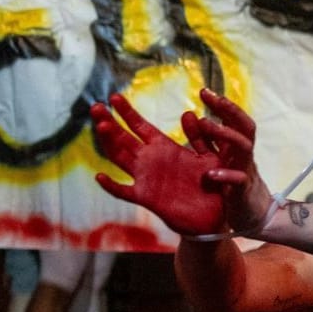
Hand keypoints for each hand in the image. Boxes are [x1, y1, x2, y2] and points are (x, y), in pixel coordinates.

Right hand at [92, 93, 229, 237]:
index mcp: (164, 148)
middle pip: (123, 138)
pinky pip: (124, 192)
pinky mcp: (146, 198)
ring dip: (108, 143)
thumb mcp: (209, 156)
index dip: (126, 112)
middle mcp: (150, 161)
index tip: (114, 96)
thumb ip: (199, 136)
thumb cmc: (214, 184)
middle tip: (96, 107)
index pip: (140, 126)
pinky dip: (112, 186)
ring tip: (101, 126)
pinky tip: (100, 176)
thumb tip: (188, 113)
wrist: (216, 215)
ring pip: (119, 158)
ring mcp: (145, 179)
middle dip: (109, 122)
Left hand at [186, 88, 275, 234]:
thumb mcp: (216, 159)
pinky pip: (238, 180)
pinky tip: (210, 174)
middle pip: (244, 126)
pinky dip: (225, 176)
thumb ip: (203, 140)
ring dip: (226, 134)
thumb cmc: (232, 185)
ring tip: (207, 125)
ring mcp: (245, 171)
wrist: (252, 215)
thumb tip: (189, 113)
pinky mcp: (242, 192)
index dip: (222, 104)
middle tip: (210, 98)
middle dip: (229, 110)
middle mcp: (243, 155)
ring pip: (244, 147)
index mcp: (236, 147)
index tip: (204, 91)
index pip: (235, 119)